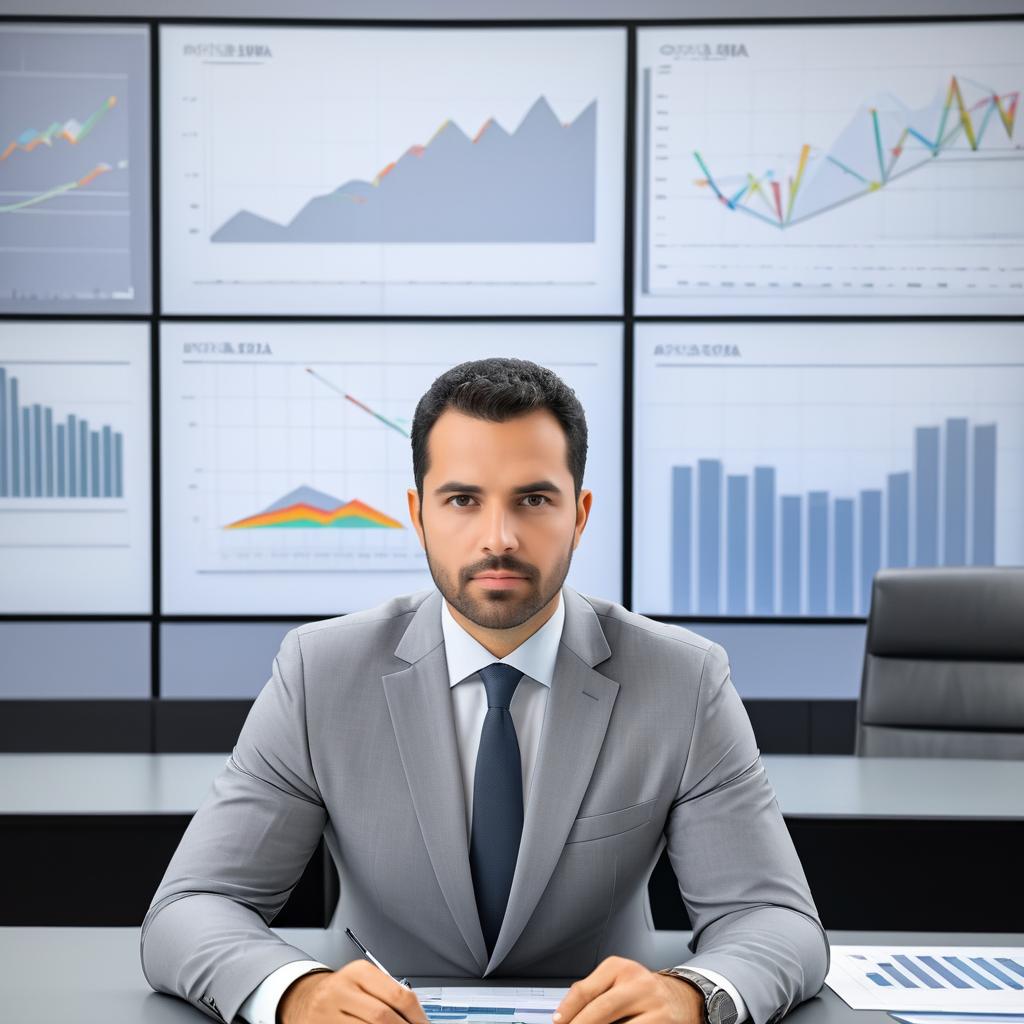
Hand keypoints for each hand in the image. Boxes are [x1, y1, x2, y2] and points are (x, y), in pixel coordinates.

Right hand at [277, 961, 429, 1023]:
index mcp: (359, 972)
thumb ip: (388, 993)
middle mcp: (341, 990)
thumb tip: (417, 1016)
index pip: (397, 995)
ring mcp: (327, 1013)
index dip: (417, 1016)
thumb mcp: (363, 982)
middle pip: (383, 1016)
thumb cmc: (342, 991)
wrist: (304, 998)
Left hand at [553, 956, 703, 1023]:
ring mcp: (654, 1006)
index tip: (557, 1023)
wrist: (681, 998)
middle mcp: (638, 983)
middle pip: (600, 1010)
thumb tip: (565, 1017)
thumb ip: (593, 994)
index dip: (567, 1011)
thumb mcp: (617, 982)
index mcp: (620, 968)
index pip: (585, 991)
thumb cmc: (640, 992)